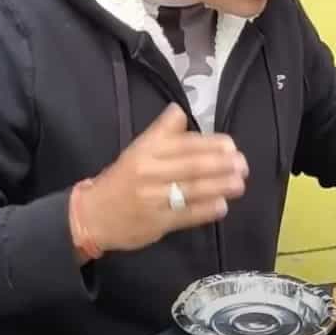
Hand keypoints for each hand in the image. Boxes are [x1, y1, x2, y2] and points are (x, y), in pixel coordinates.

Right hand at [69, 103, 247, 253]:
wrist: (92, 215)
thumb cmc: (121, 179)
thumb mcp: (137, 149)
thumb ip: (162, 132)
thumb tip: (180, 111)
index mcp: (146, 151)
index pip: (183, 145)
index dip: (209, 144)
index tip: (231, 145)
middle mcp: (149, 173)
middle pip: (190, 167)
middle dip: (220, 165)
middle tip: (242, 164)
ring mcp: (153, 199)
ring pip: (190, 190)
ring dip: (218, 186)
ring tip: (239, 183)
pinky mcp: (156, 223)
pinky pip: (185, 215)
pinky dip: (205, 211)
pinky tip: (221, 207)